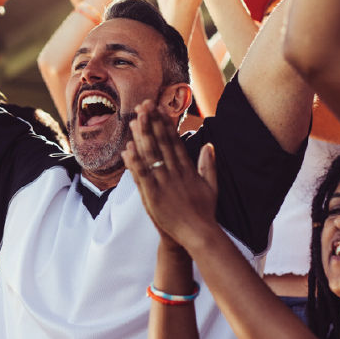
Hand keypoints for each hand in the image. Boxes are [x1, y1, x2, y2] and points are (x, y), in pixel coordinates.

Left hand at [122, 101, 218, 245]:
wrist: (198, 234)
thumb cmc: (204, 212)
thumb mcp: (211, 186)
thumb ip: (208, 165)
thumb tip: (209, 145)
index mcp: (188, 169)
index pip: (174, 141)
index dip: (166, 124)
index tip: (160, 109)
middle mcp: (175, 173)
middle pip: (161, 143)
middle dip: (152, 123)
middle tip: (144, 105)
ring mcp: (164, 183)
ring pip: (151, 155)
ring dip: (142, 136)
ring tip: (135, 119)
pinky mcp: (154, 196)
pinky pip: (143, 175)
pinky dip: (135, 161)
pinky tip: (128, 148)